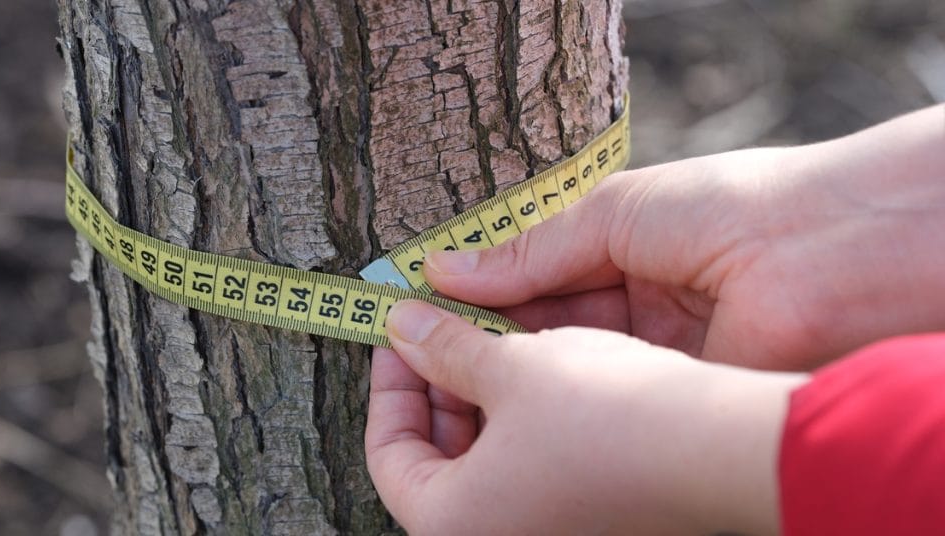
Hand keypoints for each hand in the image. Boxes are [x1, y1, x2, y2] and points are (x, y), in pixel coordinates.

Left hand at [366, 300, 804, 534]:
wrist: (722, 450)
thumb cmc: (608, 416)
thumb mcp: (511, 366)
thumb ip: (442, 347)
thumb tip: (400, 327)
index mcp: (452, 523)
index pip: (388, 453)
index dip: (391, 383)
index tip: (401, 334)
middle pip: (436, 460)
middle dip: (439, 386)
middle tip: (446, 329)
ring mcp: (543, 532)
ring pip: (485, 463)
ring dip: (481, 398)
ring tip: (496, 338)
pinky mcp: (584, 519)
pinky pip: (528, 472)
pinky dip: (521, 421)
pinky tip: (540, 368)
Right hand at [422, 105, 944, 369]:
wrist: (830, 254)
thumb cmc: (732, 207)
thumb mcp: (613, 215)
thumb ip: (530, 251)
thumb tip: (444, 269)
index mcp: (629, 255)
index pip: (538, 284)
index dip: (482, 298)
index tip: (424, 309)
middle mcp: (641, 311)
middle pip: (547, 332)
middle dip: (486, 340)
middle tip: (419, 347)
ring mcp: (658, 360)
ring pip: (569, 372)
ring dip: (511, 373)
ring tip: (444, 373)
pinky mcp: (675, 400)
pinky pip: (605, 401)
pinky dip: (557, 399)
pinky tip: (506, 399)